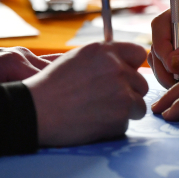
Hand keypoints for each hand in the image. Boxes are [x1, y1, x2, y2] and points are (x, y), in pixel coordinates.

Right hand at [23, 41, 147, 145]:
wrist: (37, 110)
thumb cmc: (51, 85)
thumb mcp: (76, 58)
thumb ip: (103, 58)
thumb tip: (123, 64)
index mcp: (105, 51)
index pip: (137, 53)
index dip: (131, 66)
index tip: (122, 76)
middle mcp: (117, 68)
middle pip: (141, 83)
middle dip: (129, 93)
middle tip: (106, 100)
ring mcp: (121, 93)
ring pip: (138, 105)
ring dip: (124, 111)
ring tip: (99, 112)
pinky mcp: (120, 117)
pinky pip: (126, 123)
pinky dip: (113, 126)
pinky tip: (93, 123)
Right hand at [148, 0, 178, 88]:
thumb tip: (171, 63)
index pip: (163, 23)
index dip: (161, 45)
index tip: (170, 66)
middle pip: (159, 41)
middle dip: (163, 64)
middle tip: (175, 83)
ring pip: (162, 55)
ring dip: (168, 72)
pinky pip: (172, 64)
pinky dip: (175, 76)